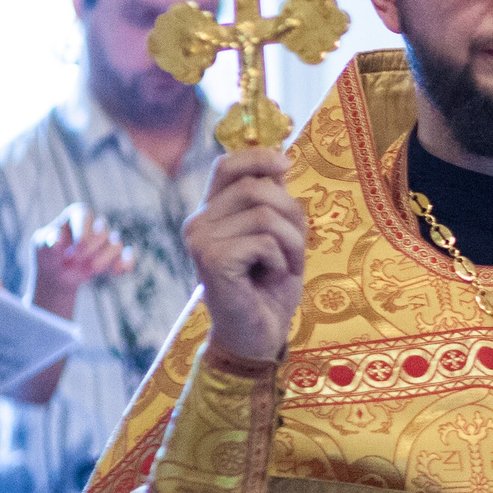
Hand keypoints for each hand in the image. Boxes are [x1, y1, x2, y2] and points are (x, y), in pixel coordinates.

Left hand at [30, 206, 131, 316]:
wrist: (56, 276)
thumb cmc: (48, 255)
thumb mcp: (41, 246)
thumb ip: (47, 242)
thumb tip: (57, 240)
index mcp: (76, 215)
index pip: (85, 214)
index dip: (83, 230)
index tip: (77, 248)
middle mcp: (95, 225)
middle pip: (102, 232)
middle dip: (88, 251)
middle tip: (71, 263)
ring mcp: (107, 242)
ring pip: (116, 245)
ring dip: (102, 261)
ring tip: (87, 272)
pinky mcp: (116, 258)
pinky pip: (127, 258)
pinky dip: (125, 264)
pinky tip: (116, 272)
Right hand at [185, 149, 305, 364]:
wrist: (258, 335)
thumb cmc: (268, 288)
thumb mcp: (279, 237)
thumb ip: (274, 202)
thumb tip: (280, 159)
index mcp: (211, 213)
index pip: (226, 166)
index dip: (258, 157)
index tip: (285, 164)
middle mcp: (198, 222)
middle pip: (256, 188)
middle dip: (291, 215)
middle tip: (294, 248)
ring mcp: (201, 241)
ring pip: (265, 215)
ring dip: (290, 244)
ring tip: (283, 267)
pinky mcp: (212, 260)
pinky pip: (264, 242)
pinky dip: (280, 262)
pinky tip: (269, 279)